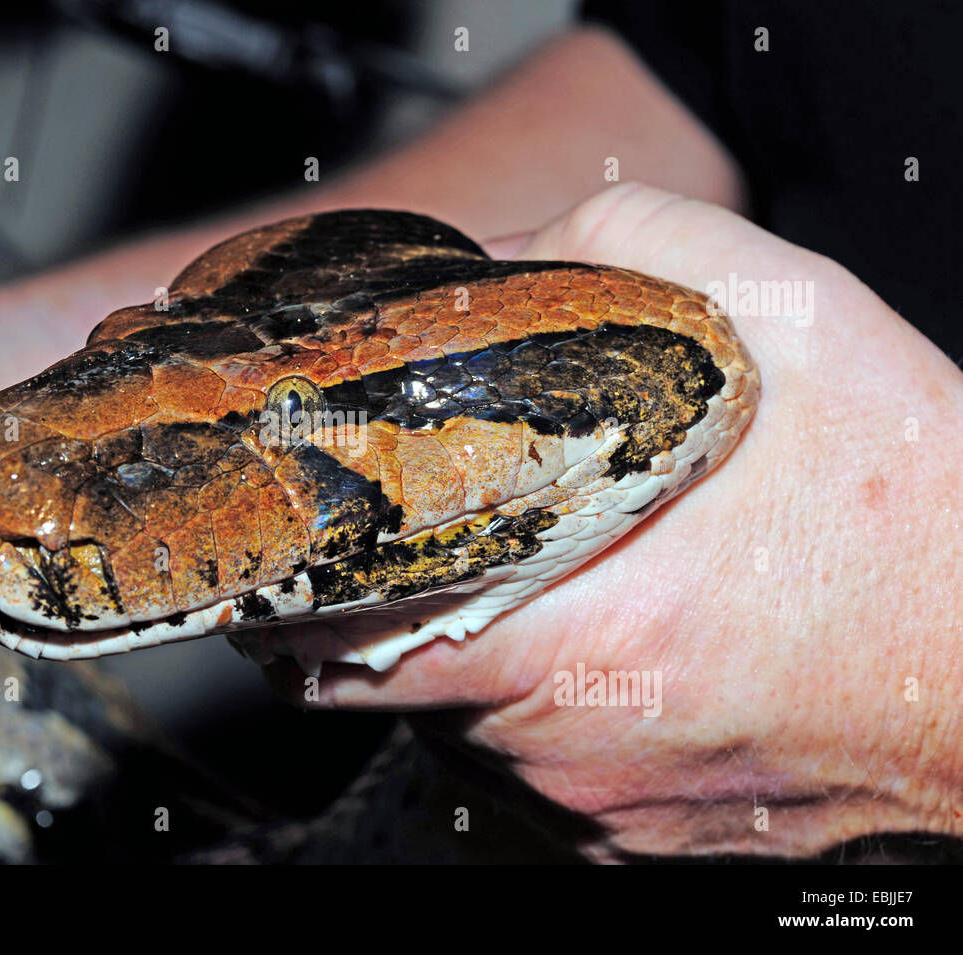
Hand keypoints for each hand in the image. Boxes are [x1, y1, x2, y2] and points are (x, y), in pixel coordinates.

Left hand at [263, 183, 962, 860]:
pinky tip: (616, 650)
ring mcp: (601, 811)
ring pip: (467, 726)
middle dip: (393, 597)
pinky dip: (545, 708)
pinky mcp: (637, 845)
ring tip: (552, 581)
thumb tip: (495, 263)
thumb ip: (620, 259)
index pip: (344, 638)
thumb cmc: (922, 516)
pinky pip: (541, 768)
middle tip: (439, 531)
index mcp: (581, 634)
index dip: (301, 578)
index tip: (307, 532)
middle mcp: (572, 745)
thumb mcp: (790, 323)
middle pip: (396, 678)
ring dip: (477, 649)